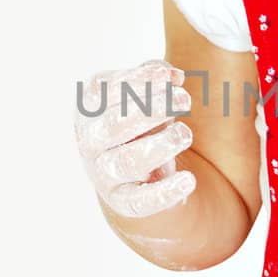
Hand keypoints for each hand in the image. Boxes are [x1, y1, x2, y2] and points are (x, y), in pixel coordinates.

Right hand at [74, 60, 195, 217]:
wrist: (136, 172)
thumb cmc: (140, 123)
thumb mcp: (146, 96)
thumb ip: (157, 79)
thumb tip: (173, 76)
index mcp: (88, 110)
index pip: (106, 91)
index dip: (138, 80)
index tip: (169, 76)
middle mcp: (90, 142)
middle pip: (115, 124)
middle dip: (151, 109)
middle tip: (184, 99)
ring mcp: (103, 173)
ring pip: (127, 161)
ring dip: (160, 145)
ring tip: (185, 133)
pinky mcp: (123, 200)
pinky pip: (140, 201)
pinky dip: (165, 192)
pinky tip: (189, 181)